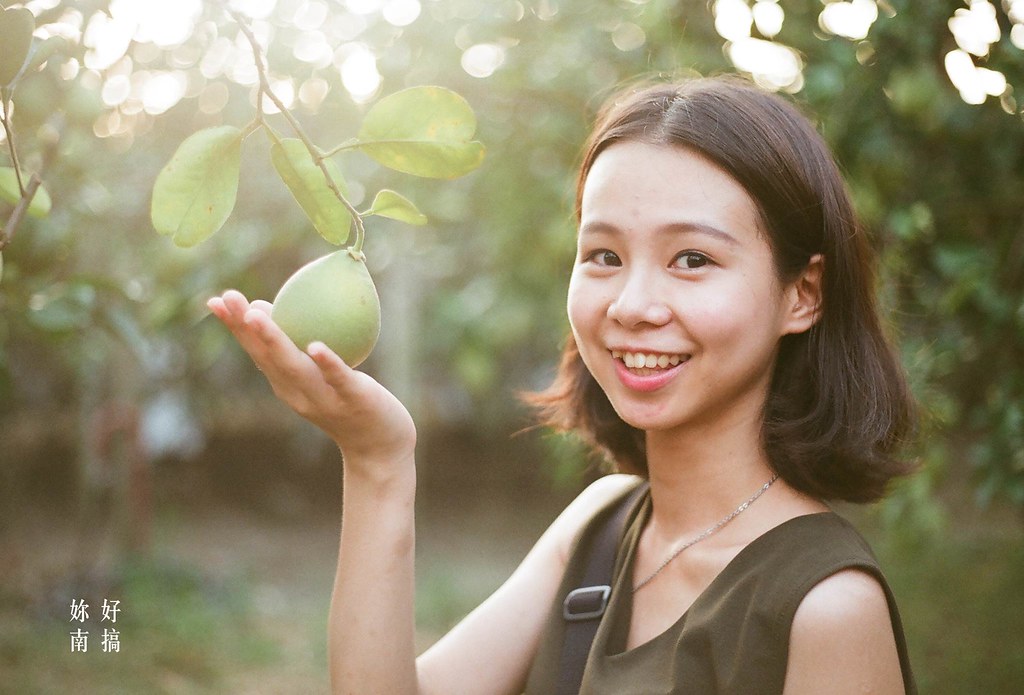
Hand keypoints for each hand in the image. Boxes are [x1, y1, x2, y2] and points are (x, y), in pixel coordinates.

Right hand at [207, 290, 415, 475]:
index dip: (235, 327)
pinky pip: (338, 379)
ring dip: (274, 340)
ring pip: (294, 368)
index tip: (215, 301)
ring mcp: (323, 399)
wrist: (380, 448)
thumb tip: (276, 305)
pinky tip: (315, 346)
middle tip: (227, 296)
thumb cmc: (350, 403)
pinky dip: (326, 363)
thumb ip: (301, 347)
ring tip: (256, 314)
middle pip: (266, 358)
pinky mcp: (352, 400)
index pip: (256, 352)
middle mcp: (297, 393)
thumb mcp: (321, 376)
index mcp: (287, 385)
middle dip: (244, 327)